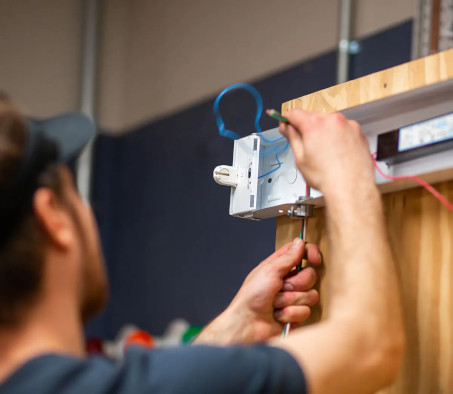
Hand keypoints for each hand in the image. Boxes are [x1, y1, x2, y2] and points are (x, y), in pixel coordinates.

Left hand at [194, 238, 321, 344]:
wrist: (248, 324)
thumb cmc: (252, 297)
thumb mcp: (269, 271)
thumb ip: (288, 257)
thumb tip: (300, 243)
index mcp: (280, 267)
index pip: (301, 253)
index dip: (310, 253)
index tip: (314, 259)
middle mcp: (288, 281)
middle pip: (310, 275)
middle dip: (295, 284)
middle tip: (280, 288)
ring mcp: (293, 298)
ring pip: (310, 295)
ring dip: (290, 300)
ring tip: (275, 304)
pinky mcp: (296, 315)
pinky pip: (305, 311)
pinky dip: (290, 314)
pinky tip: (278, 316)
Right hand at [279, 110, 374, 197]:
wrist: (351, 188)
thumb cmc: (327, 177)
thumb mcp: (300, 158)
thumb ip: (292, 137)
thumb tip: (286, 128)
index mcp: (315, 124)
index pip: (294, 113)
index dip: (286, 119)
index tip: (285, 124)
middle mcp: (333, 120)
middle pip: (313, 117)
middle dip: (307, 128)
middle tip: (305, 145)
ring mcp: (348, 125)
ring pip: (329, 124)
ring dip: (323, 133)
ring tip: (323, 153)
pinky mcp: (359, 133)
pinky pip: (343, 130)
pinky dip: (338, 138)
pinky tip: (336, 153)